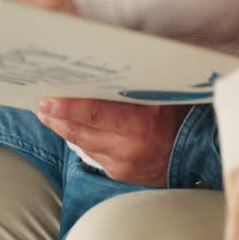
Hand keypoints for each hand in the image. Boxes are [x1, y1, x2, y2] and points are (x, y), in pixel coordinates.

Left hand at [35, 99, 188, 185]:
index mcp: (141, 123)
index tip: (48, 100)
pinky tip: (70, 127)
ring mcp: (122, 163)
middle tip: (40, 103)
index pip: (96, 114)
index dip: (69, 107)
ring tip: (48, 113)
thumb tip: (103, 66)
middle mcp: (129, 146)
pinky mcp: (119, 173)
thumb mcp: (163, 95)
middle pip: (81, 131)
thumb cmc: (180, 116)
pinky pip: (93, 153)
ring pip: (82, 143)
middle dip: (56, 117)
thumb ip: (135, 86)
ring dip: (63, 127)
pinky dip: (81, 139)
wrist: (197, 153)